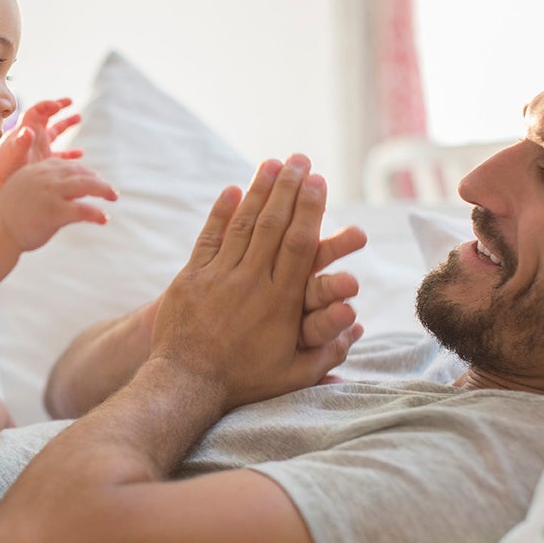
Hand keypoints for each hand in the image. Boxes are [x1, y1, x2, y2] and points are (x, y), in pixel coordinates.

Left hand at [0, 98, 81, 182]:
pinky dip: (70, 153)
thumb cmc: (5, 166)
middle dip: (58, 107)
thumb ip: (21, 142)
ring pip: (56, 132)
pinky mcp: (45, 160)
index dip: (48, 105)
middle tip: (70, 101)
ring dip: (67, 124)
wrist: (0, 182)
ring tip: (78, 117)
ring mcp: (40, 147)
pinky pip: (61, 154)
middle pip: (47, 116)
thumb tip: (28, 130)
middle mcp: (34, 135)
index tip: (59, 105)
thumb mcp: (13, 153)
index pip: (37, 111)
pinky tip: (80, 153)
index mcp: (26, 129)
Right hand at [0, 158, 117, 251]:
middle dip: (98, 180)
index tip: (94, 179)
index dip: (84, 171)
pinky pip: (83, 209)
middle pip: (80, 172)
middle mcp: (44, 178)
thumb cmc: (8, 216)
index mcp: (36, 170)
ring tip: (113, 197)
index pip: (66, 165)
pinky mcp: (55, 212)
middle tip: (111, 191)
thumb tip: (61, 192)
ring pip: (86, 185)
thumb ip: (43, 187)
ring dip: (103, 190)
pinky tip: (104, 219)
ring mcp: (50, 193)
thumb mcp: (24, 191)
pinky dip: (96, 213)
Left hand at [151, 154, 361, 409]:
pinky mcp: (191, 277)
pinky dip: (220, 212)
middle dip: (289, 188)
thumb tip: (359, 325)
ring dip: (258, 190)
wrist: (185, 383)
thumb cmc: (243, 381)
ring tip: (272, 163)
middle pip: (273, 224)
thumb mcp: (292, 375)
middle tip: (300, 159)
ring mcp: (219, 276)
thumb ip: (328, 351)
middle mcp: (251, 281)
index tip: (319, 181)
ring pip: (243, 224)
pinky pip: (208, 238)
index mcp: (281, 302)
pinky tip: (232, 189)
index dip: (310, 209)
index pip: (301, 244)